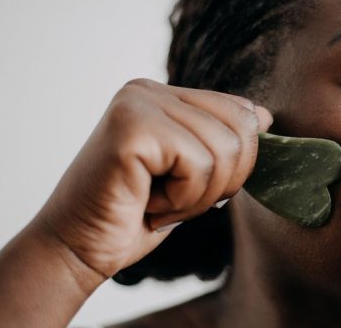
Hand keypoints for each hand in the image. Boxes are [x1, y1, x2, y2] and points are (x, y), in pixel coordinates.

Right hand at [35, 78, 272, 277]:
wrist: (76, 250)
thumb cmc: (133, 217)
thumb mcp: (191, 175)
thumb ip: (222, 142)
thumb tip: (264, 116)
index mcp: (164, 95)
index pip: (242, 112)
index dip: (236, 163)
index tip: (189, 188)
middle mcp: (149, 90)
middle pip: (241, 128)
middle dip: (221, 181)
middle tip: (174, 200)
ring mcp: (138, 103)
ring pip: (225, 149)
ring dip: (198, 196)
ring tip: (157, 202)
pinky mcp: (132, 127)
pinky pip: (198, 163)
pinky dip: (181, 199)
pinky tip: (146, 203)